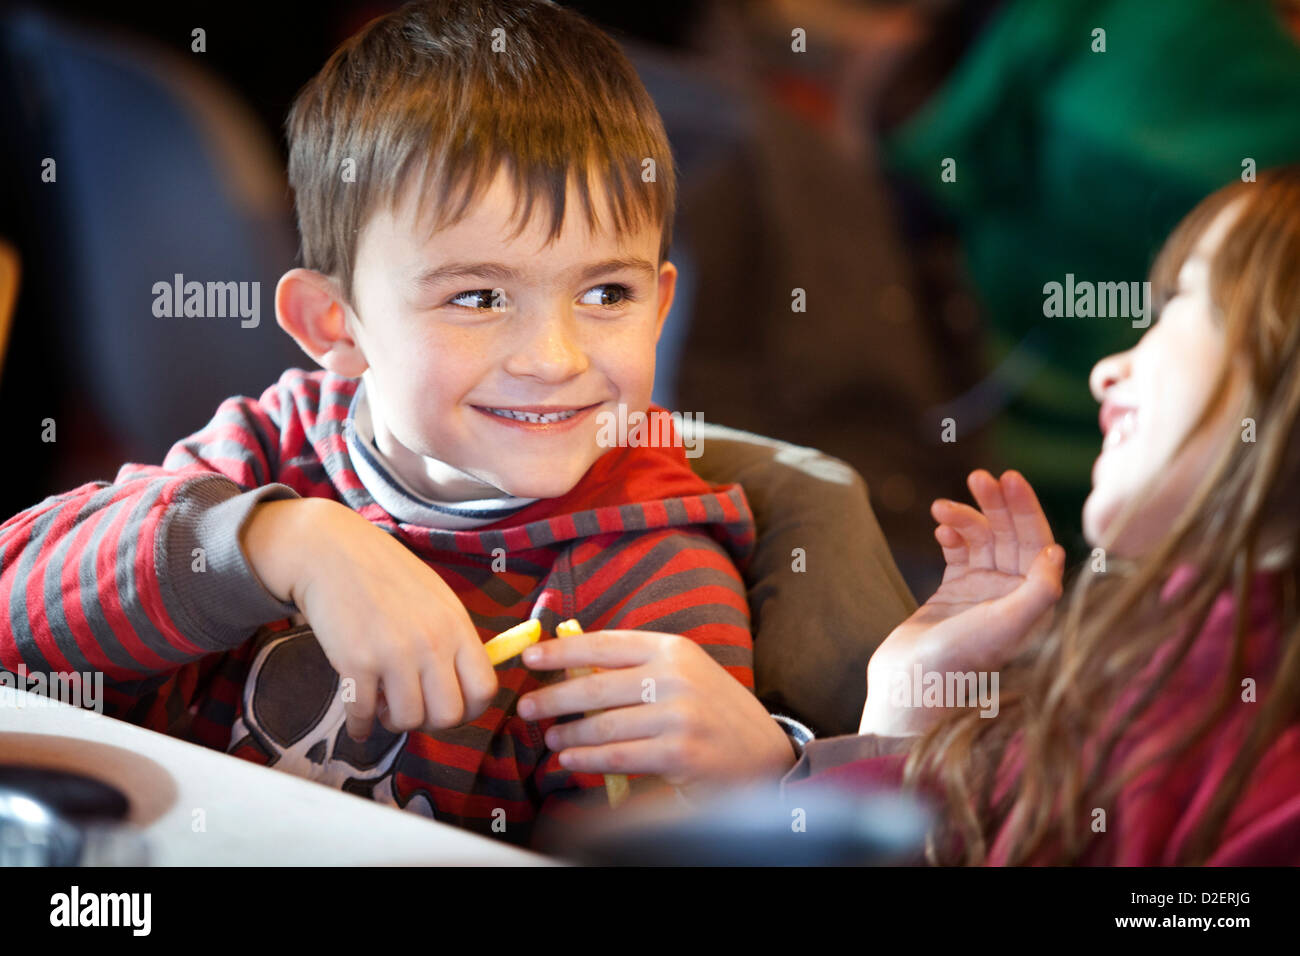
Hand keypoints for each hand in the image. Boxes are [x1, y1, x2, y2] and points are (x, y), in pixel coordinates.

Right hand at [241, 497, 495, 740]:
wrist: (332, 551)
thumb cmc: (386, 575)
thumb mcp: (437, 598)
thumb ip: (453, 639)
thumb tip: (463, 684)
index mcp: (457, 626)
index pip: (485, 689)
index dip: (470, 710)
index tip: (448, 708)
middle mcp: (432, 642)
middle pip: (449, 715)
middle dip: (430, 722)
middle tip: (412, 709)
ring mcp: (394, 653)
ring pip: (408, 720)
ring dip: (393, 722)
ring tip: (382, 705)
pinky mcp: (355, 662)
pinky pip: (364, 715)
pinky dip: (360, 726)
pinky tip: (358, 721)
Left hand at [516, 630, 795, 799]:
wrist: (763, 753)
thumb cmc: (712, 711)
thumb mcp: (682, 675)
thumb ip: (637, 668)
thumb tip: (572, 667)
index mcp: (673, 649)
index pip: (605, 644)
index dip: (562, 651)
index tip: (531, 658)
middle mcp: (676, 677)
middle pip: (596, 686)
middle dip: (554, 697)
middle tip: (526, 706)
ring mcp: (679, 716)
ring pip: (603, 725)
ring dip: (569, 734)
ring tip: (550, 738)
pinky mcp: (680, 753)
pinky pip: (619, 756)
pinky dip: (588, 759)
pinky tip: (569, 760)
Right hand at [860, 470, 1064, 736]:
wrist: (912, 682)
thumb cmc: (961, 659)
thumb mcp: (1007, 625)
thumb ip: (1039, 591)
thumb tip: (1055, 551)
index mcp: (1033, 602)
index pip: (1037, 543)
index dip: (1026, 508)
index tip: (1009, 479)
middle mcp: (1012, 595)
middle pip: (1011, 535)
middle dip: (996, 504)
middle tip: (978, 477)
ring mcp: (983, 592)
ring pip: (981, 539)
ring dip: (965, 517)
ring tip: (940, 508)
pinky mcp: (954, 592)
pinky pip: (958, 551)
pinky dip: (951, 533)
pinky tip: (939, 527)